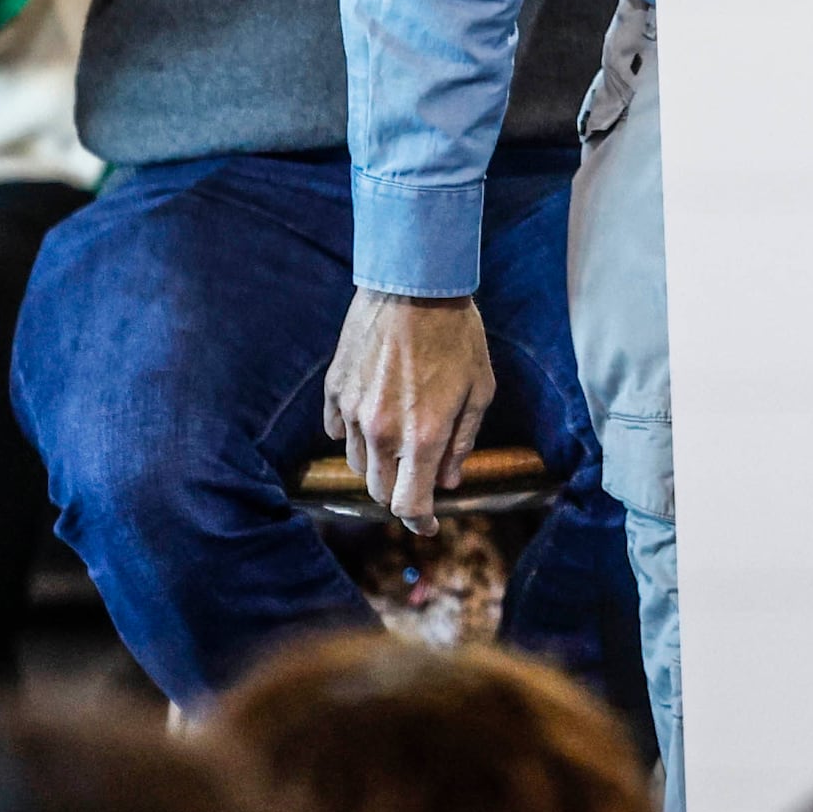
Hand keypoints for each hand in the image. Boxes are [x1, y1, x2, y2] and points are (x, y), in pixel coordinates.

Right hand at [324, 287, 494, 525]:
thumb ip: (461, 442)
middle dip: (398, 494)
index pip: (408, 504)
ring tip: (398, 439)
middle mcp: (380, 432)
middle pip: (377, 490)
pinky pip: (335, 429)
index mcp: (421, 438)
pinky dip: (352, 433)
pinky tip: (372, 414)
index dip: (420, 523)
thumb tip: (448, 481)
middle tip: (416, 481)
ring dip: (375, 463)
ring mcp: (351, 411)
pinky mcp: (333, 389)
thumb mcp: (479, 390)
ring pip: (354, 462)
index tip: (428, 526)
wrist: (414, 285)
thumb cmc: (457, 335)